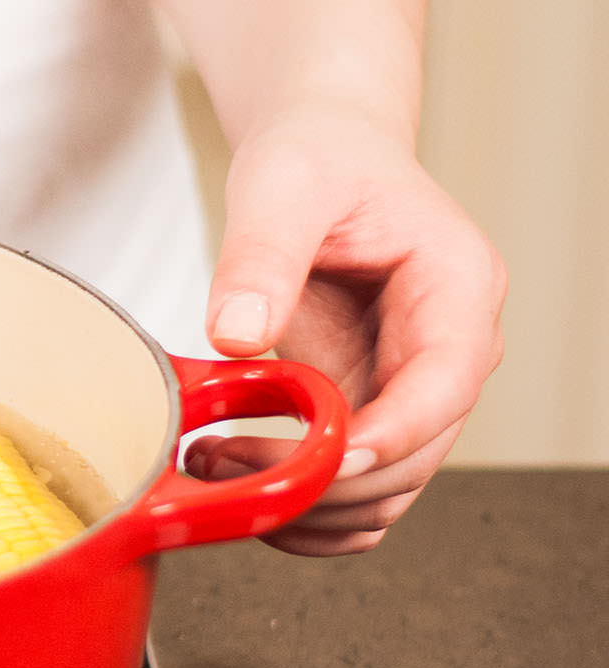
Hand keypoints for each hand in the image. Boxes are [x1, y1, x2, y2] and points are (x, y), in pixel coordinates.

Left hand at [189, 104, 503, 555]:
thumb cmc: (317, 158)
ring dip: (305, 504)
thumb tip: (238, 336)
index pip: (445, 387)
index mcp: (456, 288)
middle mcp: (449, 351)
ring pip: (383, 491)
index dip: (387, 437)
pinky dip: (304, 510)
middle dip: (322, 476)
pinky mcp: (367, 411)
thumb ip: (261, 257)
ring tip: (212, 467)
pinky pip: (352, 490)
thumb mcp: (283, 186)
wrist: (319, 157)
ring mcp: (409, 389)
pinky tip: (240, 488)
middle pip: (413, 456)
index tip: (317, 456)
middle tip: (221, 459)